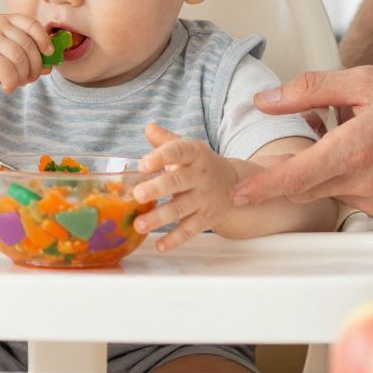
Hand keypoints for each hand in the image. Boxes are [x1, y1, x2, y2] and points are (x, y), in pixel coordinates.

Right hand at [0, 13, 53, 95]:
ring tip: (18, 82)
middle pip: (27, 45)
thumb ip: (29, 55)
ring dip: (23, 76)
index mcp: (6, 20)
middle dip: (34, 65)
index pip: (31, 24)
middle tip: (32, 77)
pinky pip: (7, 71)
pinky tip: (7, 86)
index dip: (44, 39)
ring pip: (19, 59)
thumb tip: (50, 66)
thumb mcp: (10, 53)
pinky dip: (12, 82)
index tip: (48, 53)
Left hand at [129, 123, 238, 251]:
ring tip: (139, 225)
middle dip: (157, 189)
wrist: (235, 184)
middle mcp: (200, 176)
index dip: (160, 157)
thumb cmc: (199, 165)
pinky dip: (174, 239)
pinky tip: (159, 245)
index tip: (142, 164)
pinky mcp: (206, 219)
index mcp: (194, 154)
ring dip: (159, 218)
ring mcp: (204, 199)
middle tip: (137, 194)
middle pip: (177, 182)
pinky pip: (189, 230)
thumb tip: (149, 128)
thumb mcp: (187, 149)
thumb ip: (167, 141)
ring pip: (180, 209)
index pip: (177, 151)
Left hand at [230, 66, 372, 216]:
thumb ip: (312, 88)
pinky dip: (345, 170)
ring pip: (326, 186)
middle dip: (291, 164)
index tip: (235, 195)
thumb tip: (267, 98)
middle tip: (306, 130)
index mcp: (355, 150)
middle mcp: (362, 183)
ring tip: (347, 127)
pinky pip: (349, 190)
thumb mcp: (372, 81)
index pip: (294, 178)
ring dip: (322, 163)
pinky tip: (368, 145)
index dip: (260, 188)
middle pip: (304, 184)